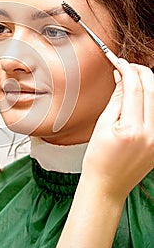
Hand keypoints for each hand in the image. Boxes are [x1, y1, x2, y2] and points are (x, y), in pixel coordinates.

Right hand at [82, 59, 153, 201]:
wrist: (108, 185)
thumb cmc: (99, 159)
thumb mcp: (102, 125)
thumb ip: (117, 98)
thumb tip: (122, 76)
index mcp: (133, 130)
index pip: (136, 88)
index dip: (127, 70)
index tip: (118, 62)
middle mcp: (152, 134)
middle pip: (152, 89)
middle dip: (140, 72)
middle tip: (126, 66)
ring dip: (147, 83)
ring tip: (132, 78)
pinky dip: (150, 98)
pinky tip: (139, 95)